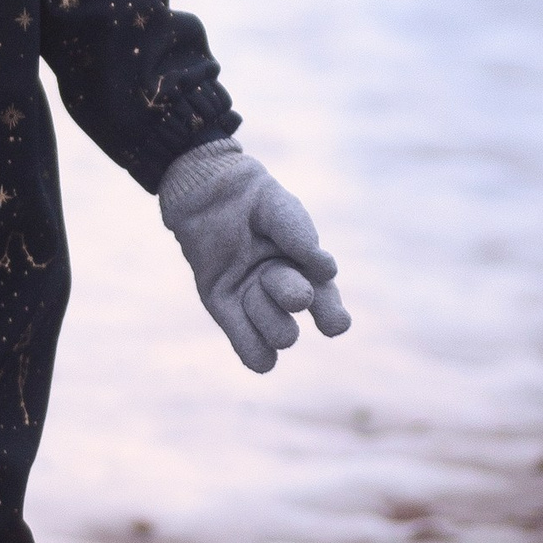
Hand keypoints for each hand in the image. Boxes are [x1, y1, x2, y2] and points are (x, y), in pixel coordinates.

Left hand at [159, 140, 349, 372]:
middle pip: (297, 324)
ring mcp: (253, 301)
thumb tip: (328, 271)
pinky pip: (247, 344)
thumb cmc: (253, 199)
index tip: (330, 321)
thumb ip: (301, 237)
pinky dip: (254, 350)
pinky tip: (259, 352)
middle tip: (273, 272)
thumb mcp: (281, 211)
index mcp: (306, 271)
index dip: (332, 318)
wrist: (210, 189)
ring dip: (266, 315)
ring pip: (276, 337)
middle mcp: (283, 292)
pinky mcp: (224, 305)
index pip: (328, 307)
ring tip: (254, 283)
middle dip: (289, 298)